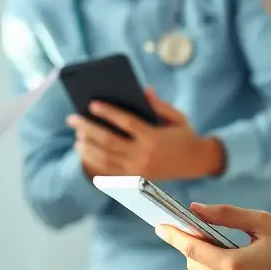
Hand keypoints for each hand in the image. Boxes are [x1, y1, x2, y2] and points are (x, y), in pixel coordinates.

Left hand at [67, 89, 224, 181]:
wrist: (198, 163)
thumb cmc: (184, 135)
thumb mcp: (176, 116)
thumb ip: (158, 104)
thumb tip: (142, 90)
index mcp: (154, 137)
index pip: (126, 122)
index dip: (108, 112)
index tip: (92, 104)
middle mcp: (144, 154)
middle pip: (108, 140)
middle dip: (87, 128)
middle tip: (72, 119)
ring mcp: (138, 169)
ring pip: (105, 158)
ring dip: (87, 147)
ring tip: (76, 137)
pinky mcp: (135, 179)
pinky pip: (109, 172)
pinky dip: (94, 163)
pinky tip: (85, 154)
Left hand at [155, 203, 270, 269]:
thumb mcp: (262, 223)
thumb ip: (226, 215)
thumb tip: (195, 209)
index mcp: (233, 266)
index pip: (191, 249)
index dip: (173, 235)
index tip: (160, 225)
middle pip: (194, 263)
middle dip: (194, 246)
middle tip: (206, 231)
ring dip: (208, 261)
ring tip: (231, 249)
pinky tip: (242, 267)